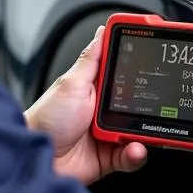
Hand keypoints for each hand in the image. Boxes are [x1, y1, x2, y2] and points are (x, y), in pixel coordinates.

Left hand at [25, 25, 146, 185]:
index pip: (123, 73)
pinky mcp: (110, 157)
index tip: (156, 60)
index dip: (140, 67)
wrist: (36, 160)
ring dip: (144, 133)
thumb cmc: (45, 121)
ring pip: (139, 130)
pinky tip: (133, 149)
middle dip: (149, 105)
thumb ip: (90, 61)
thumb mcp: (71, 84)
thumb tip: (101, 32)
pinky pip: (132, 155)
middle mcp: (103, 110)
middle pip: (138, 103)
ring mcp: (107, 133)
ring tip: (139, 134)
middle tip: (156, 105)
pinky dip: (136, 154)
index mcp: (94, 89)